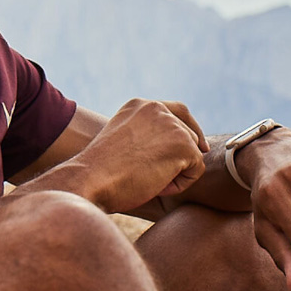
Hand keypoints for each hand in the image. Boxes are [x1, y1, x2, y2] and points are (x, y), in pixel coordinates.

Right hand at [67, 99, 208, 213]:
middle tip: (150, 175)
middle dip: (178, 159)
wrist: (91, 179)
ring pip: (192, 154)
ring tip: (148, 179)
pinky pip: (195, 171)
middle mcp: (157, 109)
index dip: (191, 130)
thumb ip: (146, 135)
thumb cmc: (101, 171)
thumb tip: (175, 147)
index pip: (178, 111)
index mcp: (140, 105)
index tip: (198, 147)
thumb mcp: (123, 142)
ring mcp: (172, 125)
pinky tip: (156, 185)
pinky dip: (180, 184)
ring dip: (176, 172)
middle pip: (189, 135)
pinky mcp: (183, 144)